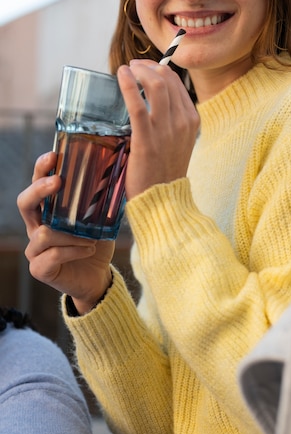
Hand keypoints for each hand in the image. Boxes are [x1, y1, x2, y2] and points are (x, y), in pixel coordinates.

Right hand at [17, 151, 113, 313]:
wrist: (98, 277)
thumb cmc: (96, 243)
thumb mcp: (101, 218)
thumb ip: (104, 199)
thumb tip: (124, 170)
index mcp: (48, 211)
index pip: (36, 184)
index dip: (40, 169)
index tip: (53, 156)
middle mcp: (36, 227)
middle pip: (24, 203)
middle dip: (39, 189)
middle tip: (58, 181)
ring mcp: (35, 249)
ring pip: (43, 233)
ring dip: (69, 234)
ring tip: (90, 238)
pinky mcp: (40, 269)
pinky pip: (52, 255)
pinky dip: (73, 251)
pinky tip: (89, 249)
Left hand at [117, 61, 199, 198]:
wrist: (163, 199)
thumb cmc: (165, 171)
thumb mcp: (178, 141)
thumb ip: (171, 120)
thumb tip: (153, 101)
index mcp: (192, 120)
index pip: (176, 83)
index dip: (157, 69)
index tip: (144, 67)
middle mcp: (183, 121)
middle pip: (166, 78)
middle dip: (147, 66)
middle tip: (133, 66)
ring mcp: (166, 130)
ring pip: (155, 85)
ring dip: (138, 71)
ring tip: (126, 69)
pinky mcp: (147, 139)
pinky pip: (137, 104)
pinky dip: (127, 85)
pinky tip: (120, 75)